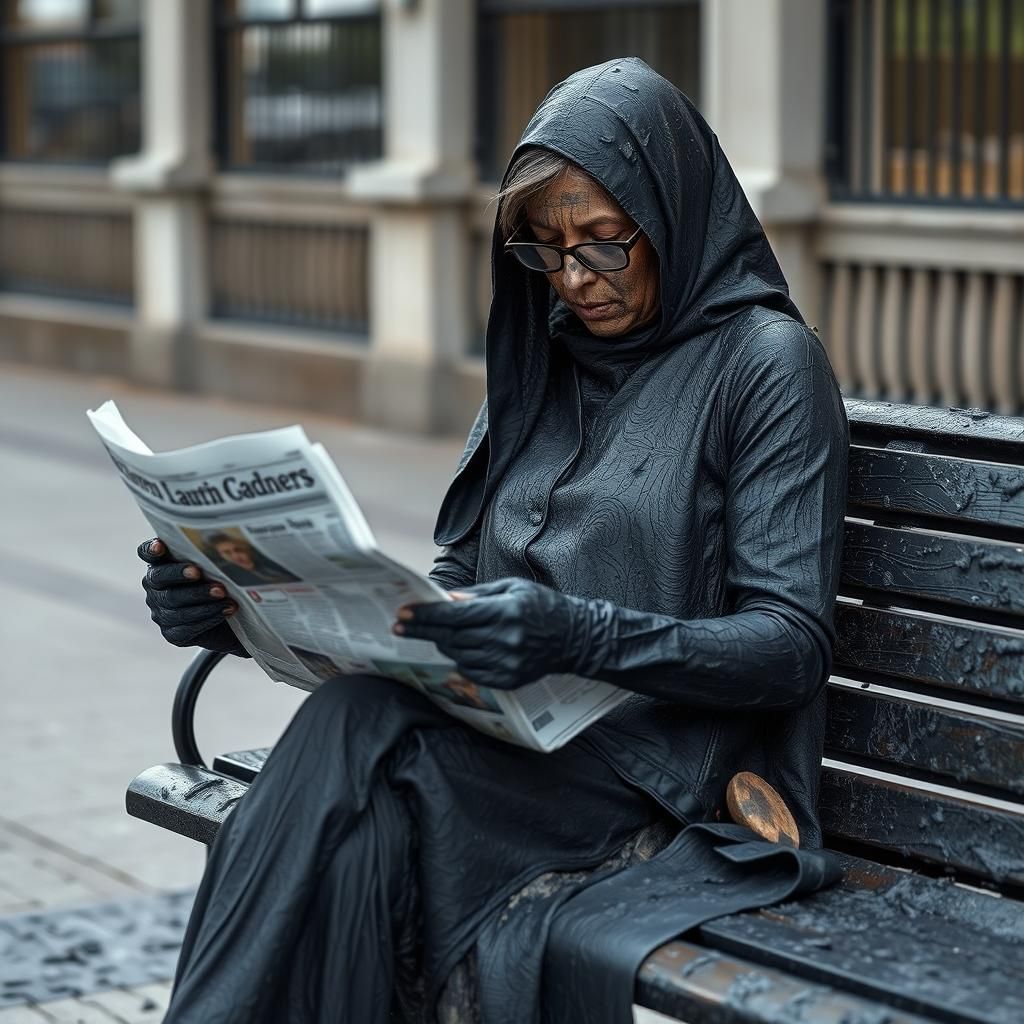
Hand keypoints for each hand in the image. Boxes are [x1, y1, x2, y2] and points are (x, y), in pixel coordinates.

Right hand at [138, 538, 246, 654]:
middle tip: (198, 572)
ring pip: (174, 605)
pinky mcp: (173, 633)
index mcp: (162, 565)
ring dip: (201, 598)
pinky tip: (225, 610)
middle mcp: (155, 588)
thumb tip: (224, 547)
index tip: (160, 545)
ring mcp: (161, 612)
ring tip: (223, 594)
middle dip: (179, 575)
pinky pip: (186, 627)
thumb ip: (210, 556)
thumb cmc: (221, 584)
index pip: (147, 553)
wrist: (231, 621)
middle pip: (159, 579)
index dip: (150, 550)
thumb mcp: (215, 567)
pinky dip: (208, 617)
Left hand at [393, 577, 594, 689]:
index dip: (426, 615)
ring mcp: (506, 663)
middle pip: (451, 636)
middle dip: (423, 629)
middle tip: (400, 624)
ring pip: (458, 655)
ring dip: (443, 643)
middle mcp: (504, 640)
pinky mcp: (509, 680)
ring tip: (437, 634)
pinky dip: (460, 660)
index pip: (455, 615)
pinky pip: (471, 672)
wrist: (575, 638)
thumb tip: (448, 598)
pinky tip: (460, 649)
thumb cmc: (542, 607)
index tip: (404, 613)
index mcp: (504, 612)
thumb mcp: (513, 588)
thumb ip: (479, 595)